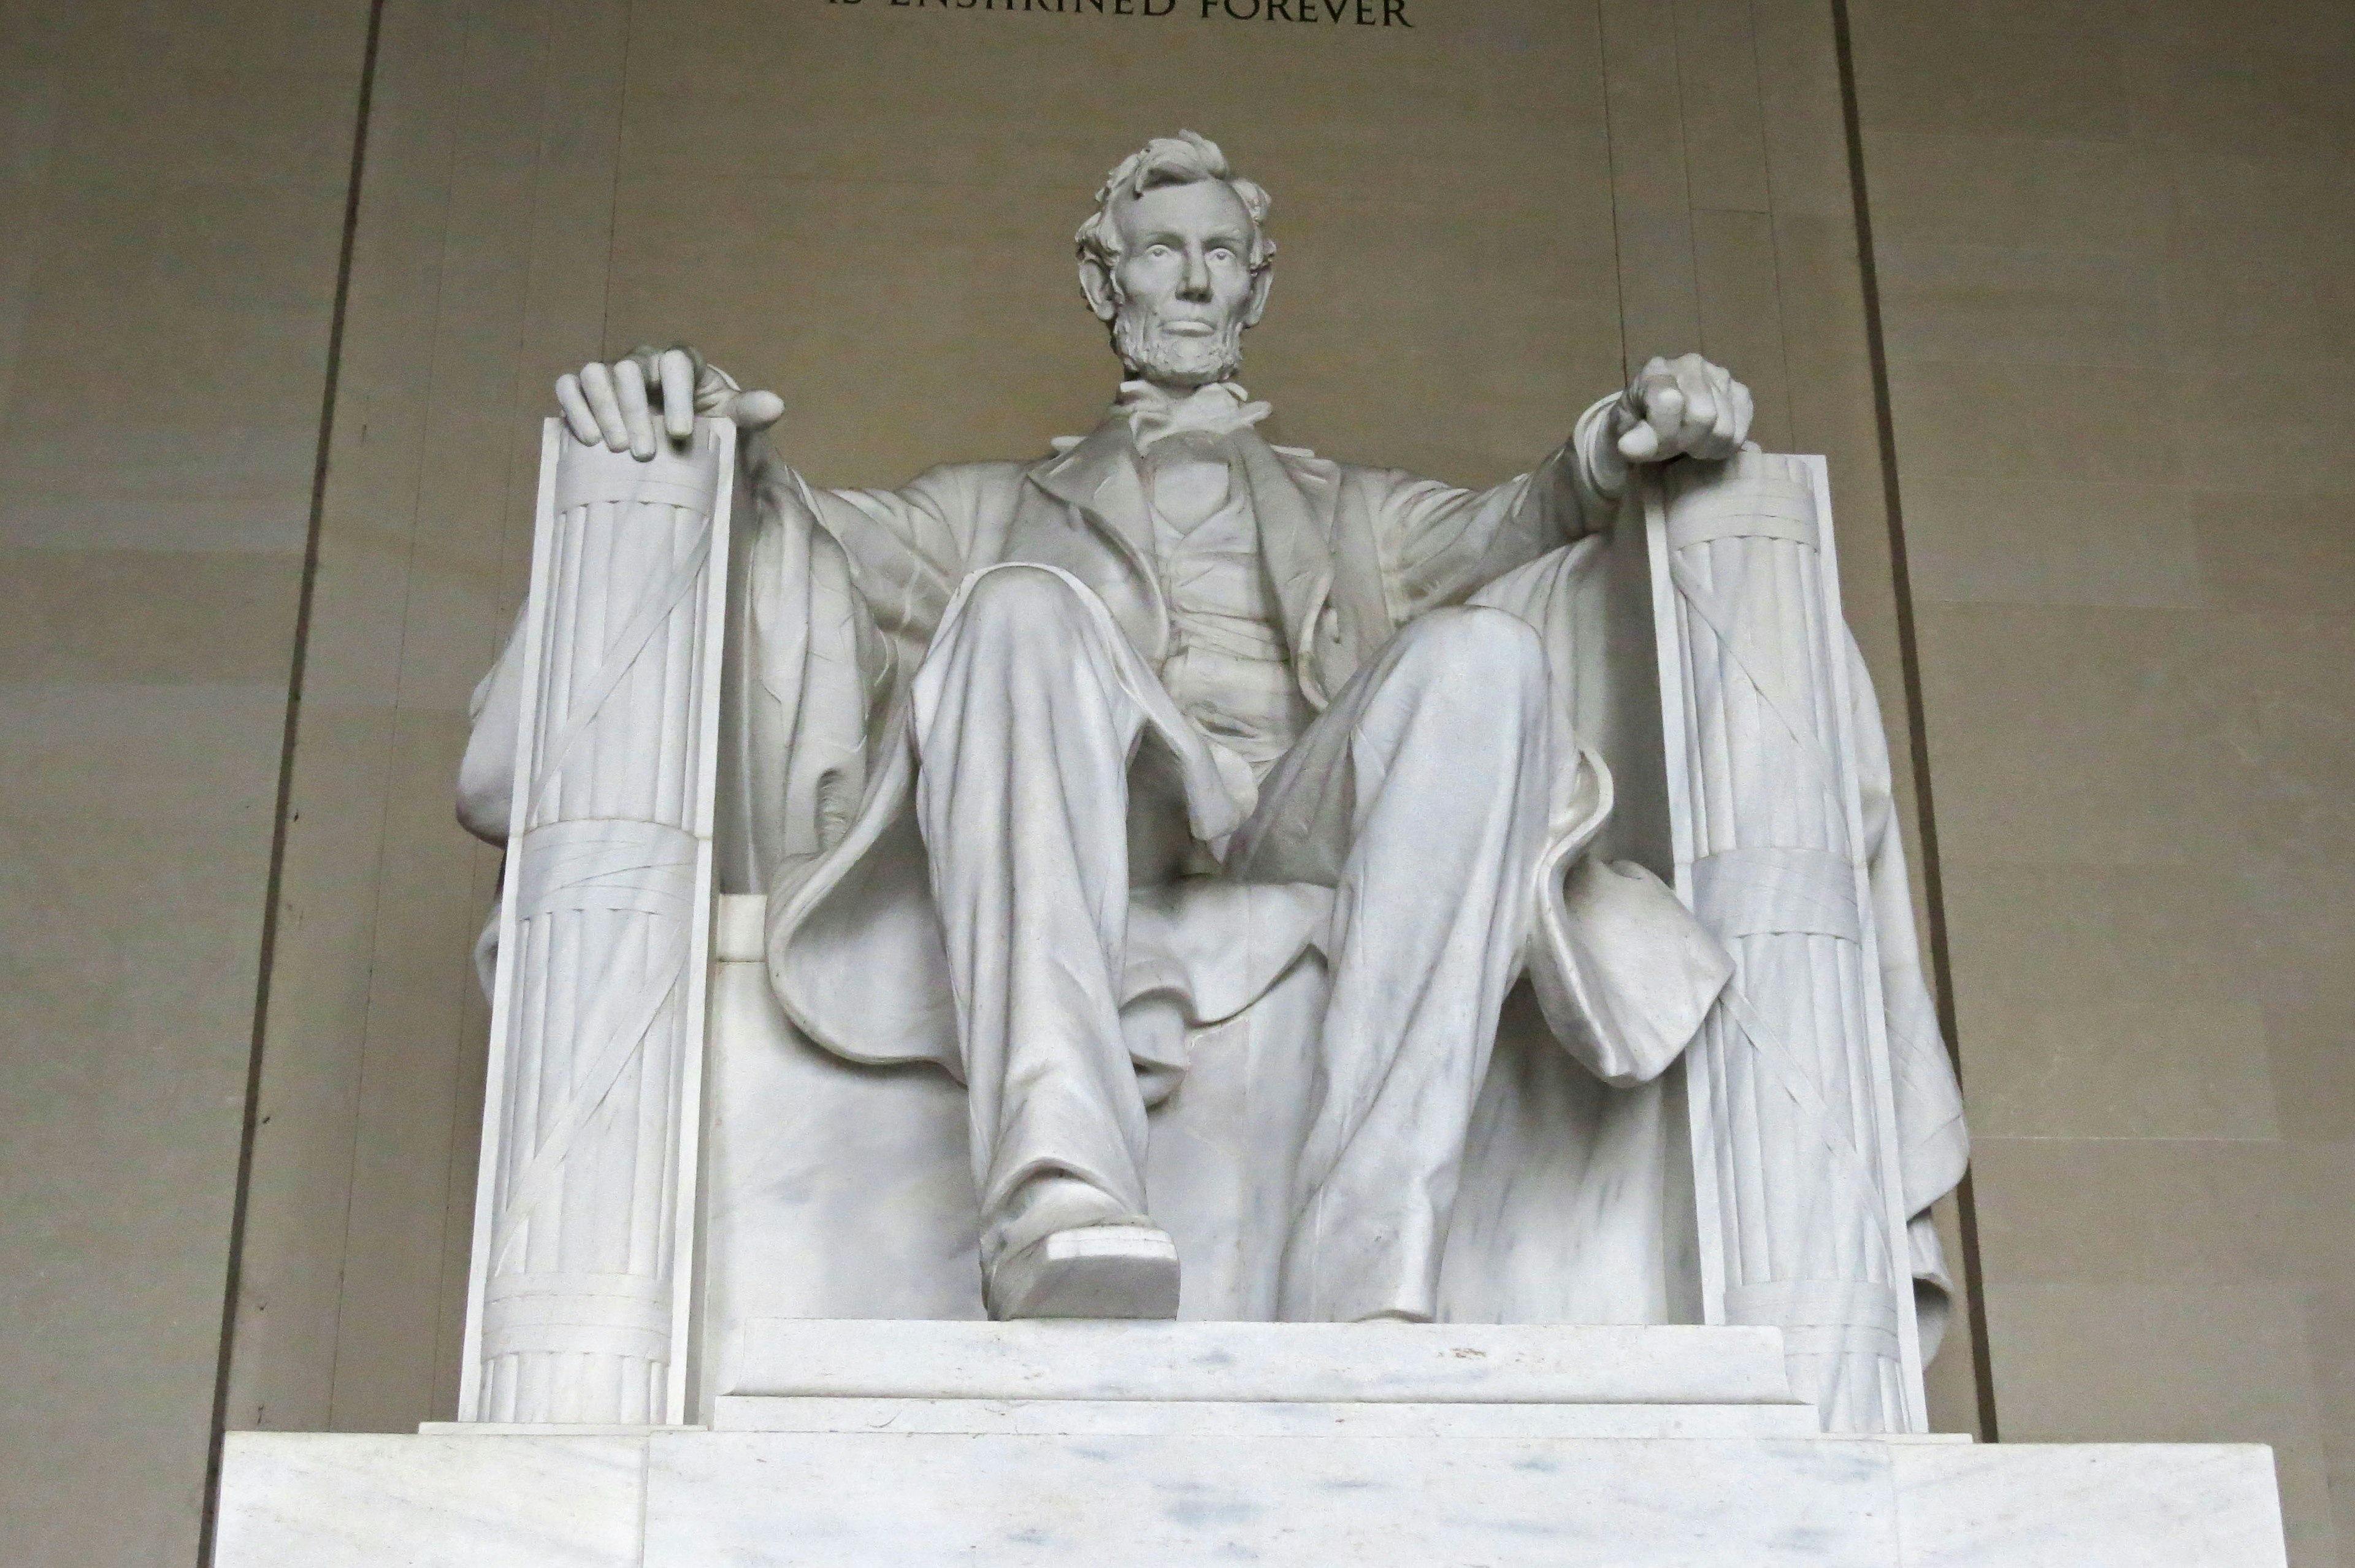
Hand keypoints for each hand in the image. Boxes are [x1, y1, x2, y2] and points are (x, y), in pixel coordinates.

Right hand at [554, 345, 785, 459]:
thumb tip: (776, 405)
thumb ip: (749, 412)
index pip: (676, 362)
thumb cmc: (706, 426)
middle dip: (636, 410)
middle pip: (631, 369)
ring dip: (604, 410)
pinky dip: (575, 407)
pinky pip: (569, 386)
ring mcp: (611, 374)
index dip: (677, 394)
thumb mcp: (731, 421)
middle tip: (645, 453)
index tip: (682, 433)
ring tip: (617, 448)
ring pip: (597, 374)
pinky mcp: (585, 390)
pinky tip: (588, 438)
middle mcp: (643, 362)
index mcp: (681, 363)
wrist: (677, 439)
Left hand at [1612, 353, 1752, 463]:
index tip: (1651, 444)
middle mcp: (1691, 365)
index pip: (1670, 402)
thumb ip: (1632, 441)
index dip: (1663, 434)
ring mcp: (1720, 376)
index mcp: (1657, 371)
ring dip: (1706, 447)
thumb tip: (1629, 447)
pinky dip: (1724, 446)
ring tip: (1690, 444)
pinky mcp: (1740, 393)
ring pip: (1725, 428)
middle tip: (1675, 445)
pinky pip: (1741, 431)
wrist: (1655, 422)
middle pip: (1703, 416)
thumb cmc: (1638, 429)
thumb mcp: (1626, 436)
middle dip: (1687, 442)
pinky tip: (1707, 440)